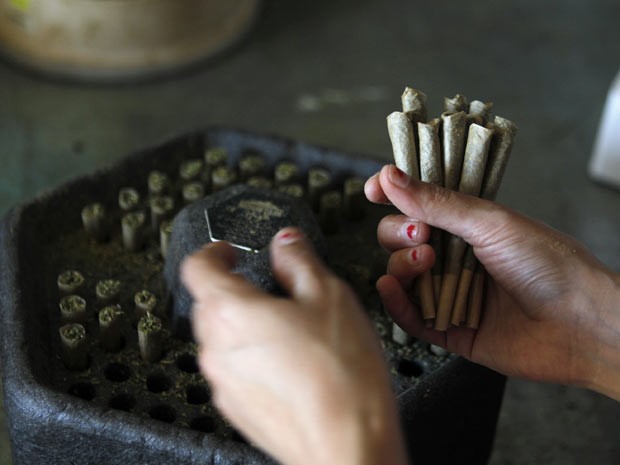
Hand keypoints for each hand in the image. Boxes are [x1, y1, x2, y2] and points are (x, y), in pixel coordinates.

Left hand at [181, 228, 407, 464]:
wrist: (348, 443)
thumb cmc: (340, 375)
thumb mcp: (329, 296)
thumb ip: (299, 260)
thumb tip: (285, 244)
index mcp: (231, 312)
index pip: (198, 266)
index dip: (215, 251)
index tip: (231, 251)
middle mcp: (216, 348)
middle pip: (208, 303)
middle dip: (234, 288)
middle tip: (272, 288)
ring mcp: (224, 382)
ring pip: (221, 338)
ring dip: (244, 325)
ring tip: (291, 329)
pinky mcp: (237, 409)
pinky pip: (234, 369)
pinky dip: (252, 356)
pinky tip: (291, 362)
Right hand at [365, 164, 619, 399]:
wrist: (582, 324)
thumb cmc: (549, 264)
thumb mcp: (490, 223)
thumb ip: (437, 203)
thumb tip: (390, 175)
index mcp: (468, 226)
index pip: (419, 205)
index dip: (394, 195)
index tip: (373, 190)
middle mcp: (455, 257)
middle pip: (402, 239)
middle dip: (400, 233)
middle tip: (420, 235)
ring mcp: (450, 293)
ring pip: (401, 276)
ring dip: (401, 266)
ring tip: (423, 264)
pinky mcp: (448, 330)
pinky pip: (409, 317)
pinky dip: (395, 303)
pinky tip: (391, 288)